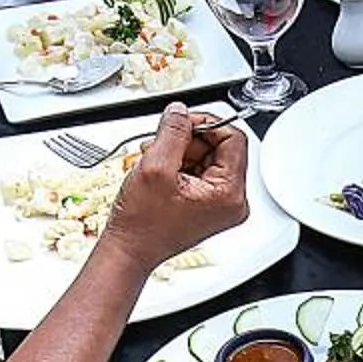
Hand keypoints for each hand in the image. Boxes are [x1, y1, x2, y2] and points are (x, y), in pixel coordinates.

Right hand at [100, 106, 248, 269]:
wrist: (129, 250)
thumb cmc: (142, 224)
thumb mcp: (156, 166)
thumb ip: (173, 132)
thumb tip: (181, 111)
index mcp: (230, 194)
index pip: (233, 138)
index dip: (206, 124)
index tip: (182, 122)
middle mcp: (232, 201)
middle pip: (220, 147)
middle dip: (188, 140)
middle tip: (162, 144)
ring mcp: (220, 204)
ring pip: (207, 157)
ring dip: (179, 151)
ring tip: (155, 161)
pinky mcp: (207, 205)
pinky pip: (199, 171)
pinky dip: (177, 165)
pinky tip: (160, 173)